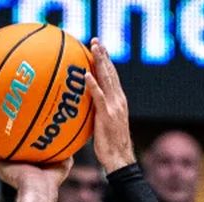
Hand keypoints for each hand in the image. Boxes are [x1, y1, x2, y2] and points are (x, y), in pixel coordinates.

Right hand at [0, 142, 71, 191]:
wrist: (38, 189)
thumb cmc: (50, 181)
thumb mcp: (62, 164)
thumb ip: (67, 154)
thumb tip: (75, 144)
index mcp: (26, 164)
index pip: (20, 151)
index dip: (18, 141)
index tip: (16, 129)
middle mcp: (13, 165)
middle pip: (4, 150)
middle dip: (0, 139)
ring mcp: (3, 167)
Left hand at [87, 39, 135, 170]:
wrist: (119, 159)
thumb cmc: (110, 146)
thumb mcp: (104, 124)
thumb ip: (98, 111)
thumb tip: (85, 106)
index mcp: (119, 101)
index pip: (113, 77)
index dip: (107, 61)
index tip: (100, 48)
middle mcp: (119, 100)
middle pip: (111, 73)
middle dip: (103, 55)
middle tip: (95, 40)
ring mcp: (114, 107)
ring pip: (107, 79)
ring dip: (100, 62)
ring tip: (93, 48)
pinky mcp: (107, 115)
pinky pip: (99, 97)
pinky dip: (93, 85)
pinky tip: (87, 74)